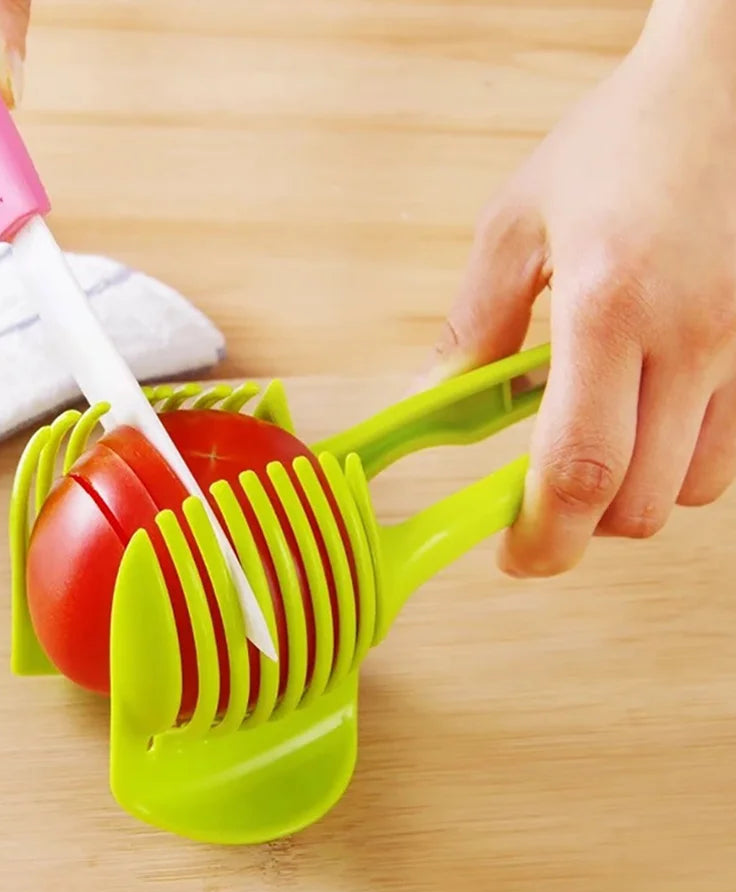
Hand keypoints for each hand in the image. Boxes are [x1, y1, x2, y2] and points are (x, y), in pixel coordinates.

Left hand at [430, 0, 735, 576]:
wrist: (724, 86)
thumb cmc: (618, 145)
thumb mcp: (516, 225)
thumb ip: (473, 323)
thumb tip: (437, 397)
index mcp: (607, 309)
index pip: (576, 468)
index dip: (541, 536)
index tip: (511, 553)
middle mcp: (688, 340)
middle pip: (638, 504)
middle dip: (579, 525)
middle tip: (536, 505)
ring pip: (692, 492)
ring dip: (631, 497)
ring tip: (591, 455)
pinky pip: (728, 454)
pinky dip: (678, 465)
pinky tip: (643, 426)